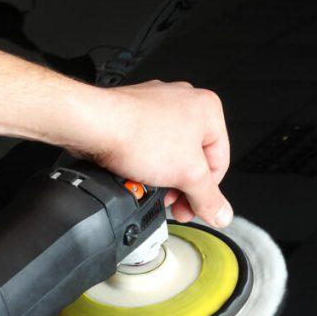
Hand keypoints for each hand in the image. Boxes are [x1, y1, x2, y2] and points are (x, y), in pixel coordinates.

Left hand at [84, 80, 232, 227]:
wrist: (94, 125)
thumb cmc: (137, 135)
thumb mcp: (187, 176)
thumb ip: (209, 198)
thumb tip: (222, 214)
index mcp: (208, 109)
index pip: (219, 162)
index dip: (207, 191)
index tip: (194, 208)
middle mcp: (185, 101)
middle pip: (194, 159)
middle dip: (182, 186)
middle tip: (173, 204)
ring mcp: (157, 105)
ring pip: (170, 154)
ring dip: (164, 178)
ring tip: (151, 187)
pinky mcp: (134, 114)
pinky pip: (148, 146)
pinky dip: (145, 164)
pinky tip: (137, 175)